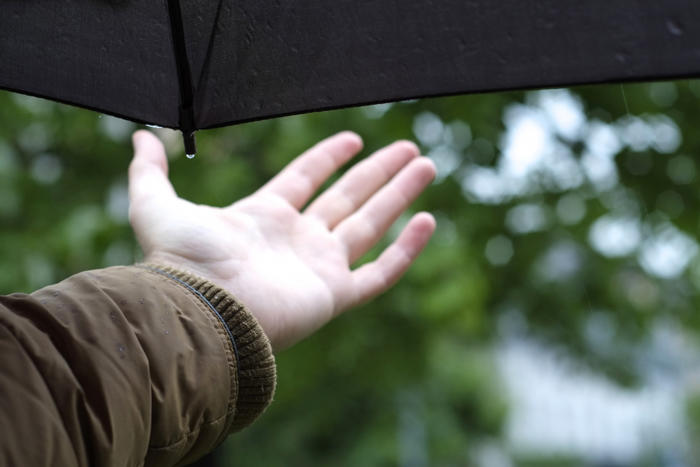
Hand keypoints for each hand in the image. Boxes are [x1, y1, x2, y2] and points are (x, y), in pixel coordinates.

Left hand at [128, 130, 435, 350]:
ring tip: (425, 165)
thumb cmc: (180, 262)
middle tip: (409, 148)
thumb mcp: (156, 205)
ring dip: (399, 195)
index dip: (328, 157)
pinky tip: (427, 220)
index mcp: (264, 218)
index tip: (354, 139)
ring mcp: (318, 268)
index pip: (305, 179)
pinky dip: (405, 250)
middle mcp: (296, 241)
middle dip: (378, 173)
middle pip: (348, 198)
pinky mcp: (334, 296)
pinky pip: (380, 272)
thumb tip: (137, 135)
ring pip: (370, 225)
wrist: (201, 312)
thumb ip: (149, 171)